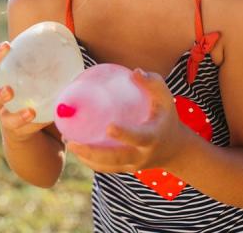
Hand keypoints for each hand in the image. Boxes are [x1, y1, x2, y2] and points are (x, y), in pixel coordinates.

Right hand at [0, 41, 52, 143]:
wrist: (33, 128)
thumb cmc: (36, 92)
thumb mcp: (38, 78)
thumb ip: (49, 66)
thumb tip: (71, 48)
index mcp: (3, 82)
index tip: (7, 46)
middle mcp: (1, 103)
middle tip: (9, 90)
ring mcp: (9, 120)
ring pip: (5, 120)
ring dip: (16, 117)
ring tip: (30, 112)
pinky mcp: (22, 132)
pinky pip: (25, 130)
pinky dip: (35, 125)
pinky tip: (45, 121)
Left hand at [65, 68, 188, 172]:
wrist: (175, 150)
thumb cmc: (166, 118)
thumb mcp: (166, 100)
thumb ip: (153, 84)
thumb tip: (134, 72)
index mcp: (152, 139)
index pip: (138, 138)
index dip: (125, 134)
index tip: (109, 127)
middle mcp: (141, 156)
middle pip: (115, 159)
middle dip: (93, 153)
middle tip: (72, 142)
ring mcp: (132, 166)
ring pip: (106, 167)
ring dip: (85, 158)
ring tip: (67, 142)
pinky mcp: (125, 169)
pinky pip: (105, 168)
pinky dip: (89, 160)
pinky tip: (75, 147)